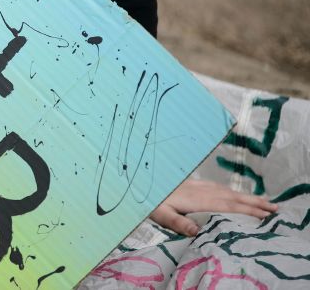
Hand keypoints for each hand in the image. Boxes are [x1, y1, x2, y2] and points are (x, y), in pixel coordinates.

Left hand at [151, 179, 278, 235]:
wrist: (139, 181)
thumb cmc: (149, 201)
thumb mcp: (160, 214)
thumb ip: (178, 223)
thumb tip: (196, 232)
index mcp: (196, 199)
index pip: (227, 205)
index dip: (246, 209)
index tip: (264, 214)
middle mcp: (201, 190)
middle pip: (232, 197)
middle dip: (254, 202)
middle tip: (274, 208)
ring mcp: (197, 185)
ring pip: (227, 191)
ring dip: (245, 196)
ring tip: (262, 202)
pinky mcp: (192, 183)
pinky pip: (218, 187)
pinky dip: (231, 191)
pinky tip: (234, 194)